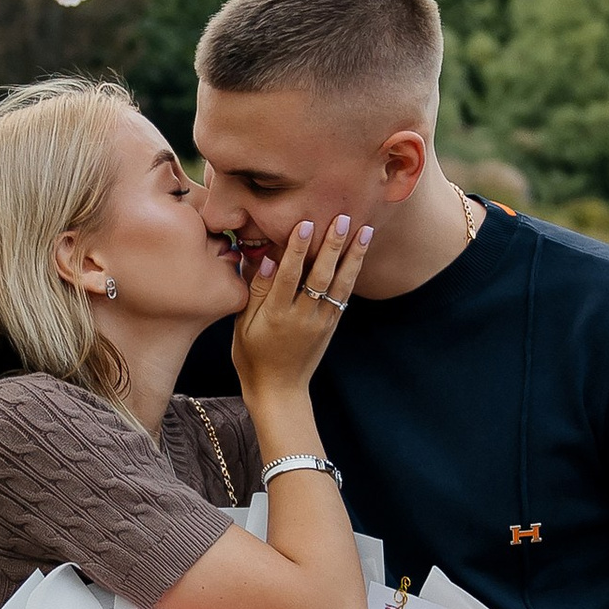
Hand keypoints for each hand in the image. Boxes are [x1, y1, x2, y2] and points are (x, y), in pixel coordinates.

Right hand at [230, 214, 370, 414]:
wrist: (279, 390)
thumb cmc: (252, 356)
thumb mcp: (243, 325)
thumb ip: (256, 291)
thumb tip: (266, 259)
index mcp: (276, 315)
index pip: (289, 275)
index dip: (297, 248)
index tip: (305, 223)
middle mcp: (303, 317)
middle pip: (321, 275)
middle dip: (333, 245)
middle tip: (343, 218)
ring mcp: (321, 321)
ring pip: (340, 283)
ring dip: (353, 255)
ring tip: (365, 231)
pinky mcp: (331, 325)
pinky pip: (344, 295)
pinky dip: (353, 273)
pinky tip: (360, 254)